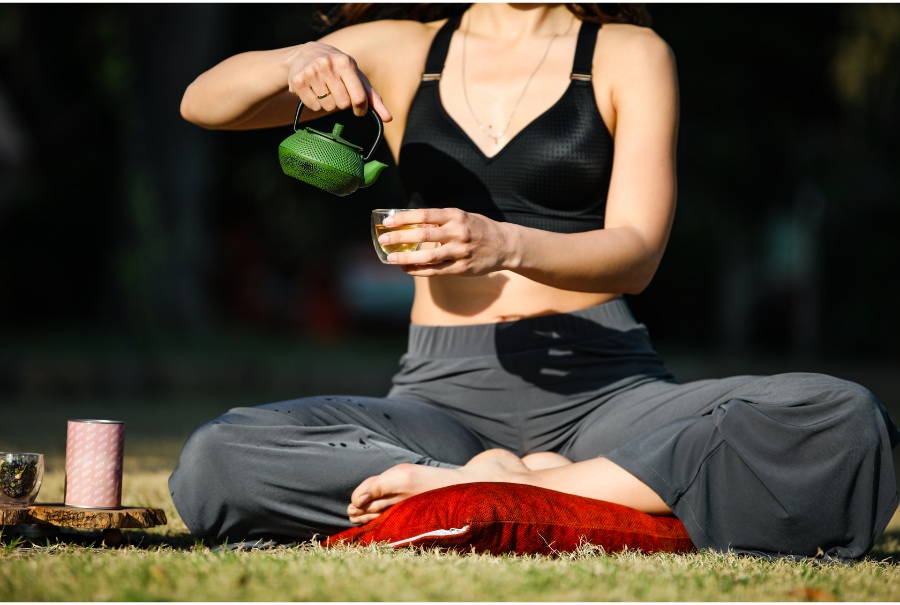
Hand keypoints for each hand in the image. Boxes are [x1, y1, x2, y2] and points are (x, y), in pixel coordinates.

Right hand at [287, 42, 391, 121]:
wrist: (306, 54)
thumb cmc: (338, 69)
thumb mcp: (357, 77)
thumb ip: (373, 98)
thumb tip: (388, 118)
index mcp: (345, 62)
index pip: (359, 97)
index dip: (361, 109)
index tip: (359, 109)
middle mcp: (327, 65)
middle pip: (343, 105)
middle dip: (343, 104)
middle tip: (338, 92)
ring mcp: (311, 72)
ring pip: (327, 107)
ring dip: (329, 104)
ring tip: (325, 89)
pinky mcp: (298, 81)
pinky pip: (314, 106)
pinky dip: (316, 103)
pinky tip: (314, 90)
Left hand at [378, 208, 517, 275]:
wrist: (506, 245)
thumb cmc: (479, 228)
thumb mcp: (462, 217)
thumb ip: (440, 221)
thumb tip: (412, 223)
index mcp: (456, 216)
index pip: (425, 215)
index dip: (404, 219)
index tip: (388, 222)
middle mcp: (458, 232)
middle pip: (423, 236)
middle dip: (400, 238)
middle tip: (383, 239)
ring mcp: (461, 252)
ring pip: (428, 257)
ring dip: (406, 258)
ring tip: (391, 258)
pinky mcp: (462, 268)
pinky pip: (436, 271)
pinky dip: (418, 270)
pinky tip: (406, 269)